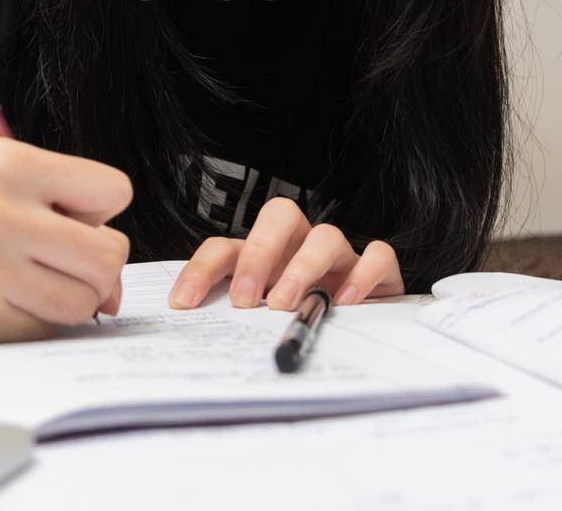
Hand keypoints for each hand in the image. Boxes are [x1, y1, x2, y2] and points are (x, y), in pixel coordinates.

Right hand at [0, 136, 131, 343]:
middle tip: (62, 267)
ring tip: (28, 286)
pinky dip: (32, 325)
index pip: (113, 189)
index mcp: (7, 162)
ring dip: (67, 303)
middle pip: (109, 255)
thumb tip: (116, 279)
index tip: (70, 221)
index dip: (100, 213)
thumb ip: (58, 209)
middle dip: (97, 269)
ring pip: (83, 301)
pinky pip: (42, 331)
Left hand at [166, 198, 401, 310]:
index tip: (183, 303)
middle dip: (258, 253)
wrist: (365, 329)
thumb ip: (239, 326)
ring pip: (327, 235)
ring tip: (286, 303)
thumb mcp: (263, 325)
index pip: (226, 247)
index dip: (200, 270)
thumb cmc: (303, 324)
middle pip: (280, 216)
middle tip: (245, 299)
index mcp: (265, 258)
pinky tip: (345, 301)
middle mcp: (300, 247)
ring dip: (303, 267)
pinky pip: (377, 255)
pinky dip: (363, 275)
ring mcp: (339, 257)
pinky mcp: (377, 271)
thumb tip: (203, 345)